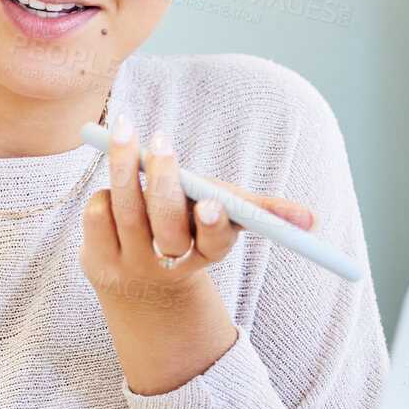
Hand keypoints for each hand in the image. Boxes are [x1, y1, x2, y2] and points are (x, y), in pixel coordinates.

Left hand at [79, 115, 314, 395]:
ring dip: (125, 167)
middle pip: (166, 227)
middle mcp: (170, 264)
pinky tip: (113, 183)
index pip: (214, 244)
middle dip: (164, 183)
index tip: (210, 203)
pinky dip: (105, 191)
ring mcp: (131, 265)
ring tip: (126, 129)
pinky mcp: (97, 259)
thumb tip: (311, 221)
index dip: (213, 225)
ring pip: (127, 212)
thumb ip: (264, 211)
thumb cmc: (190, 229)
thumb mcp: (227, 217)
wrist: (139, 279)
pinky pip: (98, 215)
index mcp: (207, 253)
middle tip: (161, 141)